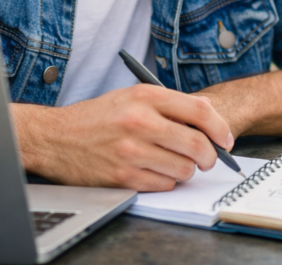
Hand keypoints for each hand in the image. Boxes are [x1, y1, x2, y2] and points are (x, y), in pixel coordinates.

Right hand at [12, 84, 233, 190]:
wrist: (55, 137)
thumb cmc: (97, 117)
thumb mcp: (133, 96)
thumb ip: (169, 103)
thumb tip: (209, 113)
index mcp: (146, 97)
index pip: (201, 111)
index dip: (221, 128)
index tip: (226, 139)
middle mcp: (140, 122)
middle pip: (198, 145)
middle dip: (210, 156)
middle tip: (207, 159)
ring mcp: (131, 151)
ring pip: (184, 169)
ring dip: (186, 170)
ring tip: (174, 163)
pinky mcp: (122, 177)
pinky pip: (164, 184)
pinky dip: (166, 181)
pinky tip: (154, 172)